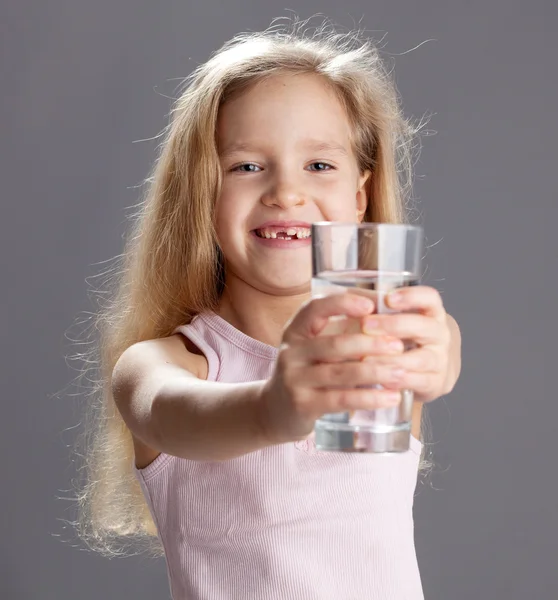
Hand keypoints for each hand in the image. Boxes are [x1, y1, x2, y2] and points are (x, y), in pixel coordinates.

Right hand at [259, 293, 408, 444]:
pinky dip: (369, 398)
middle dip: (371, 343)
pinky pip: (341, 399)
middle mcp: (291, 352)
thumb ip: (340, 332)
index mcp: (295, 331)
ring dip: (376, 372)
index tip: (371, 305)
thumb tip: (387, 316)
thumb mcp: (314, 347)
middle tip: (399, 345)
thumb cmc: (307, 372)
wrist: (275, 410)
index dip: (342, 303)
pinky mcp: (303, 405)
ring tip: (402, 373)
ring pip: (341, 373)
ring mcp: (294, 379)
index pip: (314, 308)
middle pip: (335, 344)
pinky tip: (391, 397)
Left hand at [362, 285, 460, 402]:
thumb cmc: (405, 336)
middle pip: (424, 326)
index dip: (411, 296)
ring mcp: (440, 358)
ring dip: (391, 359)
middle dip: (393, 325)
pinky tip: (379, 379)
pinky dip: (398, 380)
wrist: (428, 367)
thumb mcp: (394, 318)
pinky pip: (419, 381)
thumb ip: (377, 308)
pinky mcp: (435, 382)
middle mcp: (440, 333)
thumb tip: (352, 299)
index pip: (429, 297)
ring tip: (366, 358)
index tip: (388, 299)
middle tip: (365, 325)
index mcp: (431, 312)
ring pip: (420, 358)